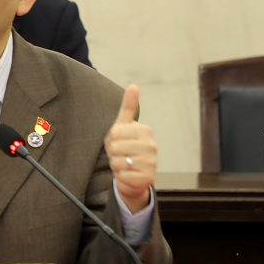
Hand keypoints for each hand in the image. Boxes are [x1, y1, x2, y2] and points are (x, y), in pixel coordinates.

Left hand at [104, 85, 156, 213]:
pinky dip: (120, 177)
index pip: (115, 132)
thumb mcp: (124, 126)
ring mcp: (152, 163)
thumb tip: (133, 85)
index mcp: (145, 130)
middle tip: (121, 155)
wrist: (133, 175)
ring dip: (116, 165)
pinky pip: (122, 175)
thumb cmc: (126, 147)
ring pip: (118, 162)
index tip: (119, 142)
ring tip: (124, 164)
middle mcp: (151, 146)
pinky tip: (128, 175)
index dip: (112, 139)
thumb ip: (128, 106)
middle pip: (115, 147)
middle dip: (113, 153)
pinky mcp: (148, 178)